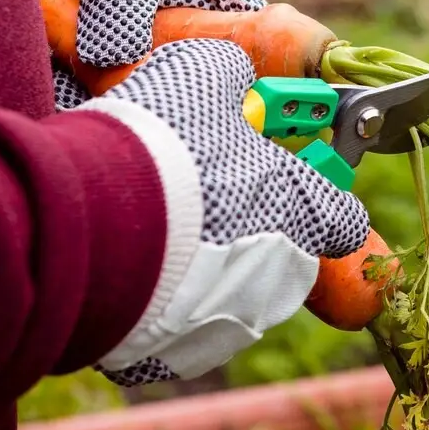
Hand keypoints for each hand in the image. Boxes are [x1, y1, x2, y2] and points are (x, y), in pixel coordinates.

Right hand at [74, 38, 369, 386]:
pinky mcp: (174, 356)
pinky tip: (128, 266)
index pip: (345, 216)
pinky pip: (175, 325)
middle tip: (203, 192)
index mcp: (305, 212)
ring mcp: (232, 324)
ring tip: (156, 228)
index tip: (282, 171)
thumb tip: (233, 75)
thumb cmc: (160, 145)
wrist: (83, 222)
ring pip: (232, 292)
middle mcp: (282, 278)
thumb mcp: (200, 73)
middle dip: (252, 224)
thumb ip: (232, 72)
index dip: (316, 190)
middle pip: (285, 254)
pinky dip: (160, 302)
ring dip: (207, 264)